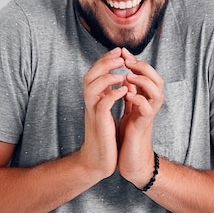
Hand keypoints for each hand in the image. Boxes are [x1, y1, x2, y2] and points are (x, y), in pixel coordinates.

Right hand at [78, 47, 127, 179]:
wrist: (98, 161)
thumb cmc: (105, 137)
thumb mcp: (107, 113)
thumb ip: (109, 97)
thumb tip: (120, 82)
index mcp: (93, 99)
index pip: (95, 73)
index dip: (105, 60)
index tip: (119, 51)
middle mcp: (90, 103)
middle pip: (89, 76)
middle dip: (104, 63)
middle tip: (120, 55)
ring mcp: (93, 113)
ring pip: (91, 87)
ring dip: (107, 77)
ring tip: (122, 73)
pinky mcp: (99, 123)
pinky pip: (102, 105)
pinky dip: (112, 95)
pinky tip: (124, 90)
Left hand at [117, 47, 164, 187]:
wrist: (130, 160)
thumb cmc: (128, 136)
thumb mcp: (127, 110)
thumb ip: (129, 94)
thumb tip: (125, 76)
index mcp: (144, 98)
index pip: (146, 74)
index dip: (136, 61)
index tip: (121, 51)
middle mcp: (150, 104)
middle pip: (157, 79)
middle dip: (143, 66)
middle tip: (127, 60)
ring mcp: (148, 115)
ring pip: (157, 91)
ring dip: (143, 81)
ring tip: (128, 76)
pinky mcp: (144, 125)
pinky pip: (148, 108)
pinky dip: (138, 99)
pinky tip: (127, 96)